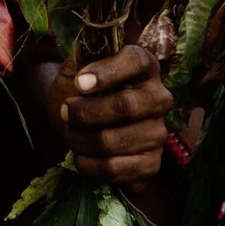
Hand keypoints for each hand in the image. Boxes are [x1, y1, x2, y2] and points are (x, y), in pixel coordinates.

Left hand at [45, 46, 172, 185]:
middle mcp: (159, 98)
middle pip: (126, 106)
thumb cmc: (83, 95)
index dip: (107, 72)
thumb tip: (80, 57)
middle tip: (65, 113)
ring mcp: (158, 132)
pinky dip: (88, 164)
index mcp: (144, 67)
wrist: (85, 130)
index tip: (80, 84)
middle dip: (86, 112)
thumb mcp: (75, 72)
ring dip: (80, 140)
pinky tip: (80, 155)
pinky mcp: (151, 163)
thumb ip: (78, 61)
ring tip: (70, 134)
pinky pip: (114, 168)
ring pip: (113, 141)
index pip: (135, 62)